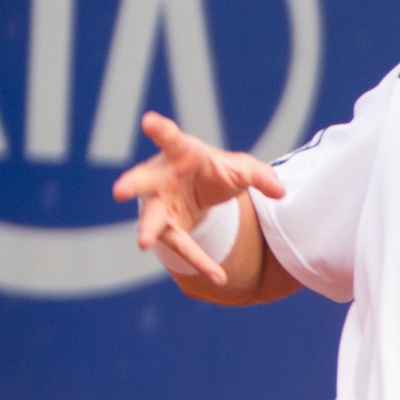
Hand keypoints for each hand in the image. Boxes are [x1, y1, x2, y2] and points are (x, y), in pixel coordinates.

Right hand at [110, 112, 285, 285]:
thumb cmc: (216, 171)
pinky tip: (219, 276)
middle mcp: (161, 178)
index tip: (149, 122)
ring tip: (143, 242)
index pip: (169, 138)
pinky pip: (182, 246)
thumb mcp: (241, 169)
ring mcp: (160, 205)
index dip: (159, 130)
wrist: (204, 192)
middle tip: (119, 191)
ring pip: (151, 218)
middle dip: (132, 184)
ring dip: (147, 229)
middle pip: (143, 180)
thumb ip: (261, 176)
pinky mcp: (168, 229)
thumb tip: (280, 190)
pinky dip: (201, 261)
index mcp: (180, 153)